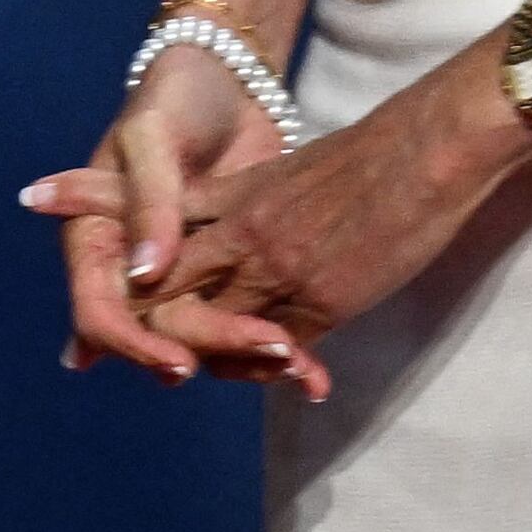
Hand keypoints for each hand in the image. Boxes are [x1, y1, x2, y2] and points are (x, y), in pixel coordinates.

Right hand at [22, 49, 318, 393]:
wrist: (224, 80)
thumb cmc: (174, 99)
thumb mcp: (152, 137)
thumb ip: (150, 203)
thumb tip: (143, 274)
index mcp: (98, 239)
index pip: (101, 316)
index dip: (137, 345)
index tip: (181, 363)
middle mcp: (134, 269)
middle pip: (163, 338)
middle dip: (217, 354)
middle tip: (277, 356)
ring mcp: (183, 275)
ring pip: (204, 342)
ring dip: (251, 363)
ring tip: (305, 368)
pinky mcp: (229, 274)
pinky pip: (244, 322)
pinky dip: (275, 349)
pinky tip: (315, 371)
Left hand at [135, 54, 531, 363]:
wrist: (418, 153)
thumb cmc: (363, 154)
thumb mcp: (286, 169)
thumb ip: (249, 201)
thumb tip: (233, 225)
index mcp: (229, 195)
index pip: (155, 229)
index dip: (131, 259)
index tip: (113, 278)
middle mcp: (239, 234)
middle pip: (166, 288)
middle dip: (147, 320)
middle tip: (148, 347)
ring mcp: (276, 270)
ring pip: (216, 331)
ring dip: (215, 354)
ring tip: (216, 368)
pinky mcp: (320, 301)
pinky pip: (277, 352)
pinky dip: (273, 369)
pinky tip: (292, 379)